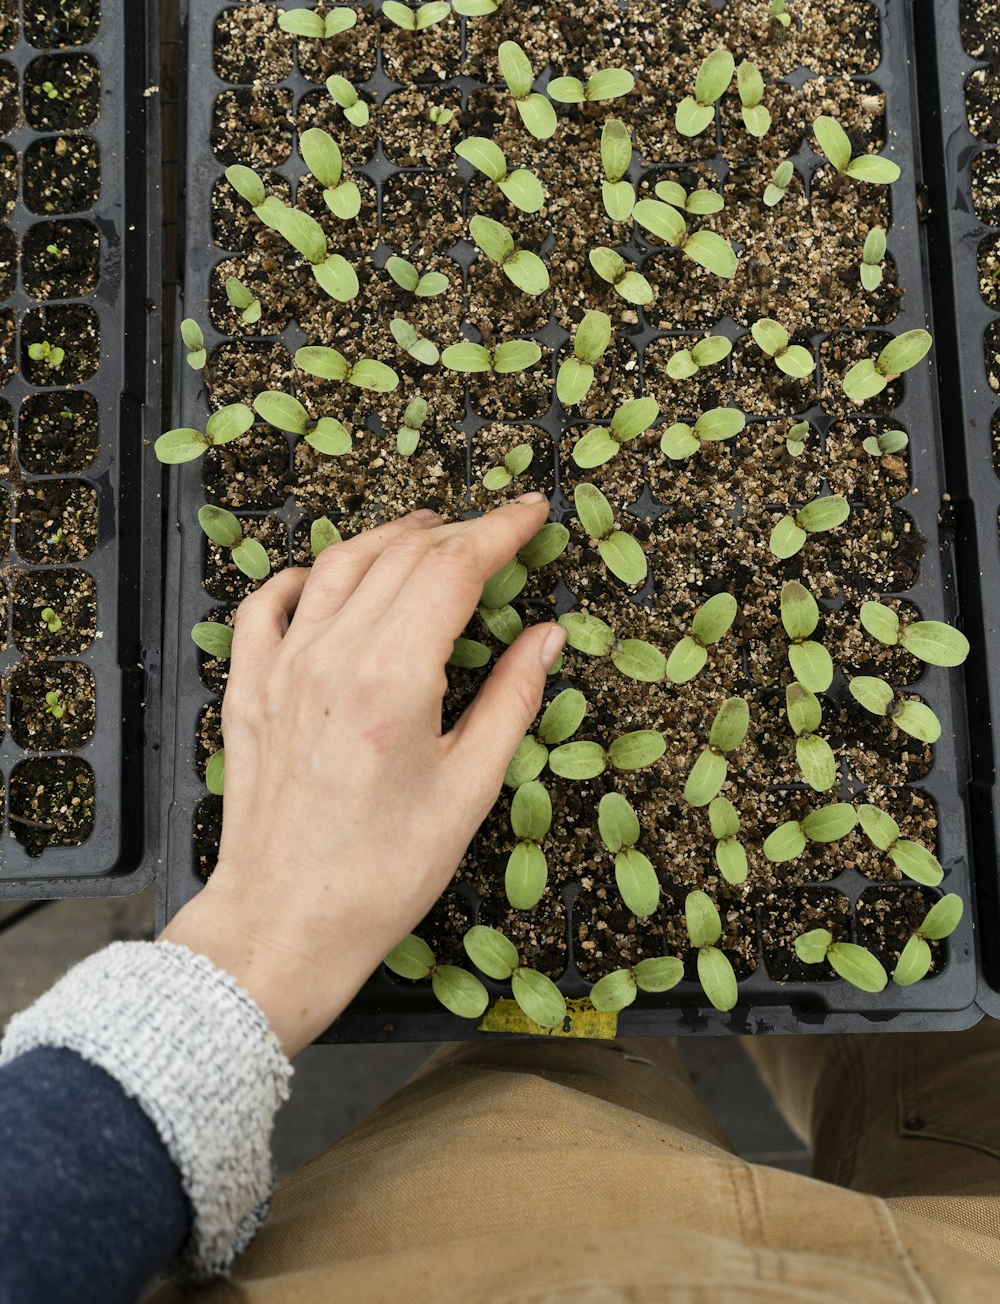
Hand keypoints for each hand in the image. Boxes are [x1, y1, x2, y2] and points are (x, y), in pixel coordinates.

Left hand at [161, 495, 565, 1055]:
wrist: (285, 922)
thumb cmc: (385, 871)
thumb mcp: (469, 789)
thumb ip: (510, 699)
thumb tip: (546, 635)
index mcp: (393, 676)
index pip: (453, 568)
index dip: (500, 531)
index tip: (533, 511)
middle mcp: (332, 653)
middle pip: (402, 556)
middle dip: (457, 532)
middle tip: (497, 533)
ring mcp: (281, 665)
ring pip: (339, 564)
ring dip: (390, 538)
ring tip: (428, 531)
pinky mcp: (248, 687)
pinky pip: (269, 603)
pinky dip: (306, 574)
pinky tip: (330, 575)